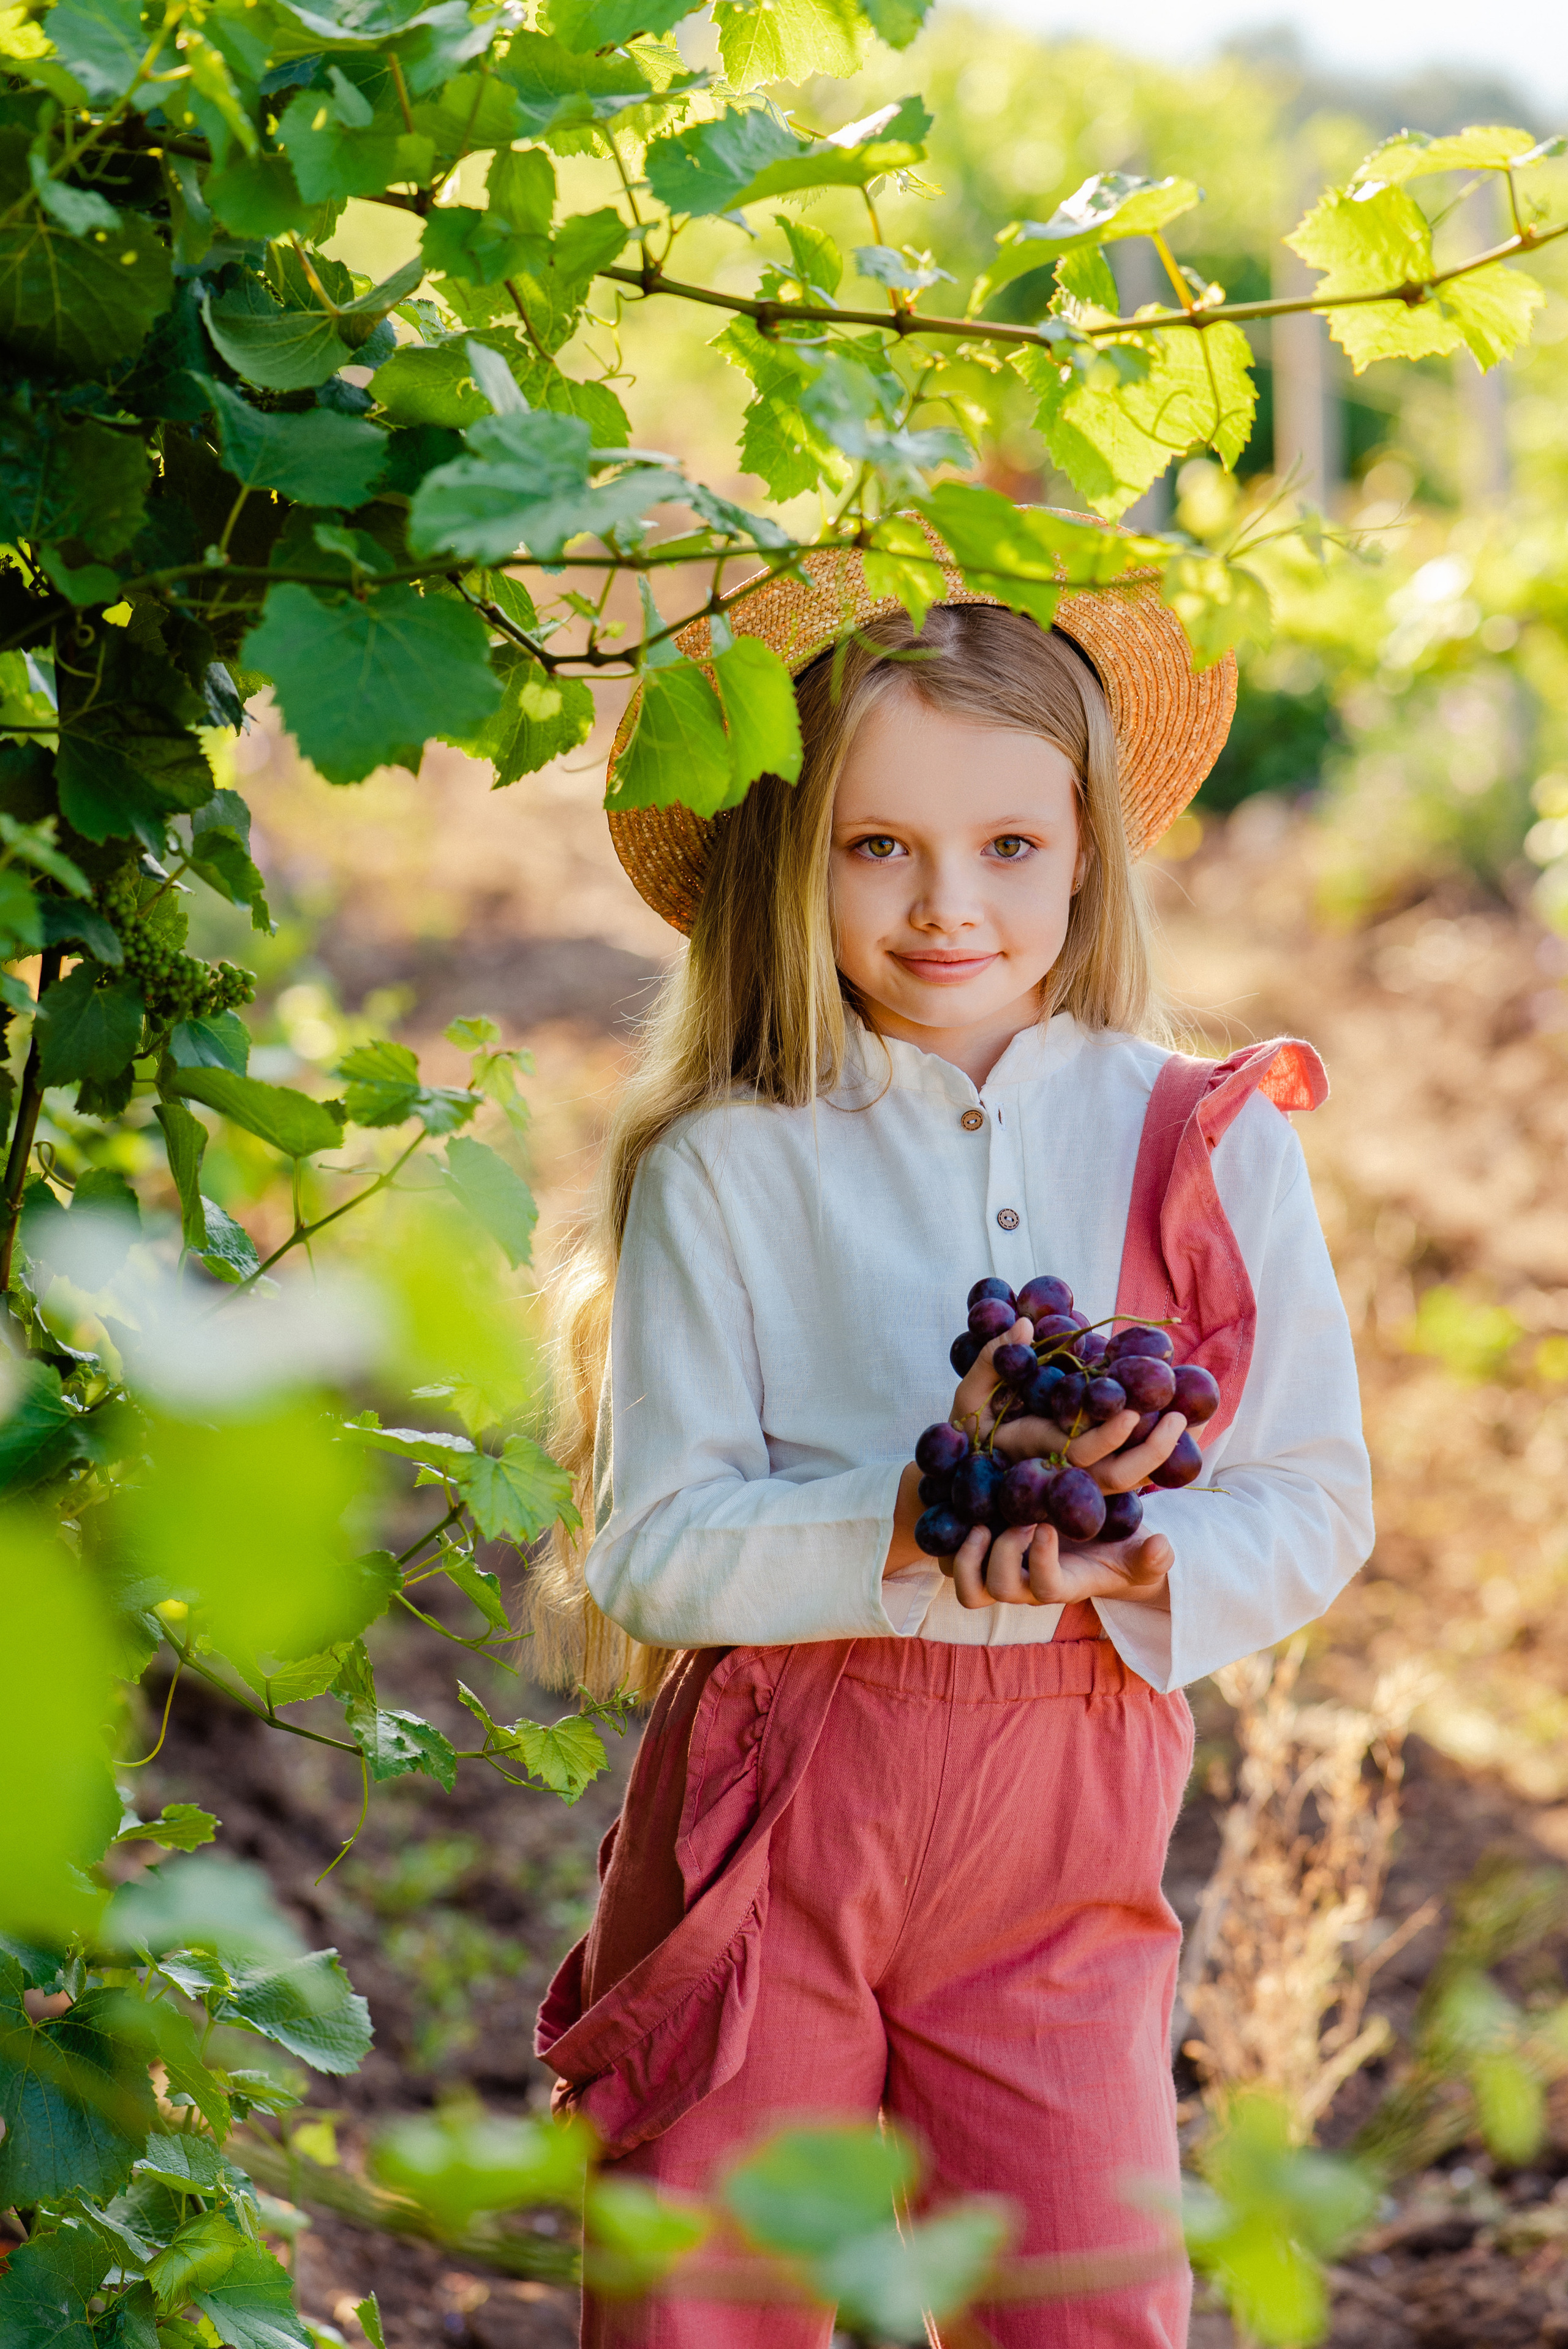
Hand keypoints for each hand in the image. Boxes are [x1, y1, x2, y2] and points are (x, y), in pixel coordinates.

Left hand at [943, 1518, 1173, 1611]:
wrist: (1095, 1550)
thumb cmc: (1119, 1551)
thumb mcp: (1141, 1554)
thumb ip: (1154, 1556)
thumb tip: (1162, 1547)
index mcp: (1065, 1585)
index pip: (1047, 1589)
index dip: (1042, 1561)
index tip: (1048, 1525)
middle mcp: (1029, 1585)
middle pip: (1000, 1589)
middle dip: (1004, 1553)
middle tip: (1018, 1517)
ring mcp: (1005, 1573)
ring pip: (970, 1587)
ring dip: (968, 1555)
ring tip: (981, 1520)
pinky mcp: (986, 1557)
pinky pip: (955, 1565)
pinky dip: (953, 1542)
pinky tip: (967, 1508)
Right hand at [952, 1318, 1187, 1493]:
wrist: (967, 1466)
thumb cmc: (967, 1428)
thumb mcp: (969, 1393)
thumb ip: (993, 1358)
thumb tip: (1024, 1324)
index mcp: (1037, 1451)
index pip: (1081, 1453)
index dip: (1108, 1437)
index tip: (1131, 1410)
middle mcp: (1063, 1468)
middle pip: (1116, 1476)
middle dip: (1152, 1451)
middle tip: (1178, 1415)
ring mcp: (1078, 1473)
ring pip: (1127, 1478)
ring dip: (1160, 1452)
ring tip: (1184, 1416)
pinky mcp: (1087, 1467)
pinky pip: (1125, 1466)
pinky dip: (1151, 1449)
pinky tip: (1172, 1422)